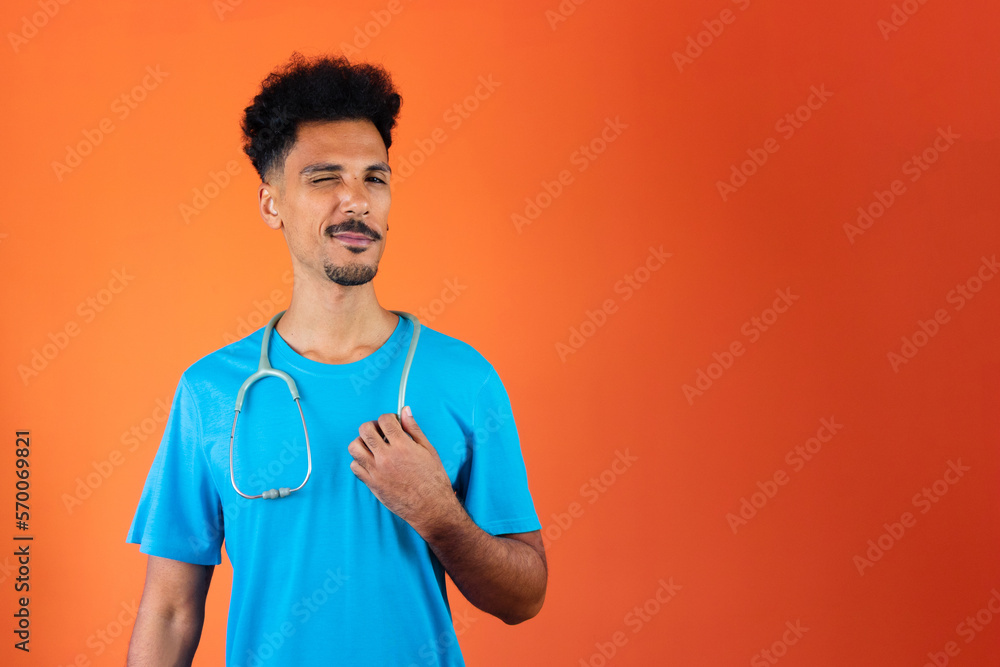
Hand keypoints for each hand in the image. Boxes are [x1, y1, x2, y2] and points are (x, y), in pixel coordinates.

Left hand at [348, 407, 458, 533]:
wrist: (431, 507)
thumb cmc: (433, 479)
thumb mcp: (428, 450)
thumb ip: (413, 429)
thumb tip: (405, 411)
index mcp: (402, 446)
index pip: (384, 420)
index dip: (388, 418)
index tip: (392, 423)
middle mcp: (386, 457)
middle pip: (365, 430)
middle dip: (372, 426)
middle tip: (380, 432)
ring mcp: (376, 471)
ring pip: (354, 447)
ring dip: (362, 442)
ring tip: (372, 446)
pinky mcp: (372, 484)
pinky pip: (355, 466)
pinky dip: (360, 461)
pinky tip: (371, 462)